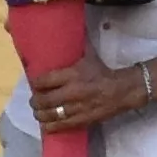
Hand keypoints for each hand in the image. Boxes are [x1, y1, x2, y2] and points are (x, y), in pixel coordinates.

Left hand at [28, 54, 145, 129]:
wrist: (122, 90)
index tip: (34, 84)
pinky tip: (46, 125)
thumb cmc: (103, 71)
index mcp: (72, 74)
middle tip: (34, 100)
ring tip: (38, 112)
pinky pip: (60, 126)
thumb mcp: (89, 56)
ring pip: (50, 115)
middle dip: (35, 101)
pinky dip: (50, 126)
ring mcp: (76, 108)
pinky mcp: (81, 120)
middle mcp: (71, 92)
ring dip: (40, 114)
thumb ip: (77, 46)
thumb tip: (69, 29)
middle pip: (44, 100)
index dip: (35, 84)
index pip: (44, 81)